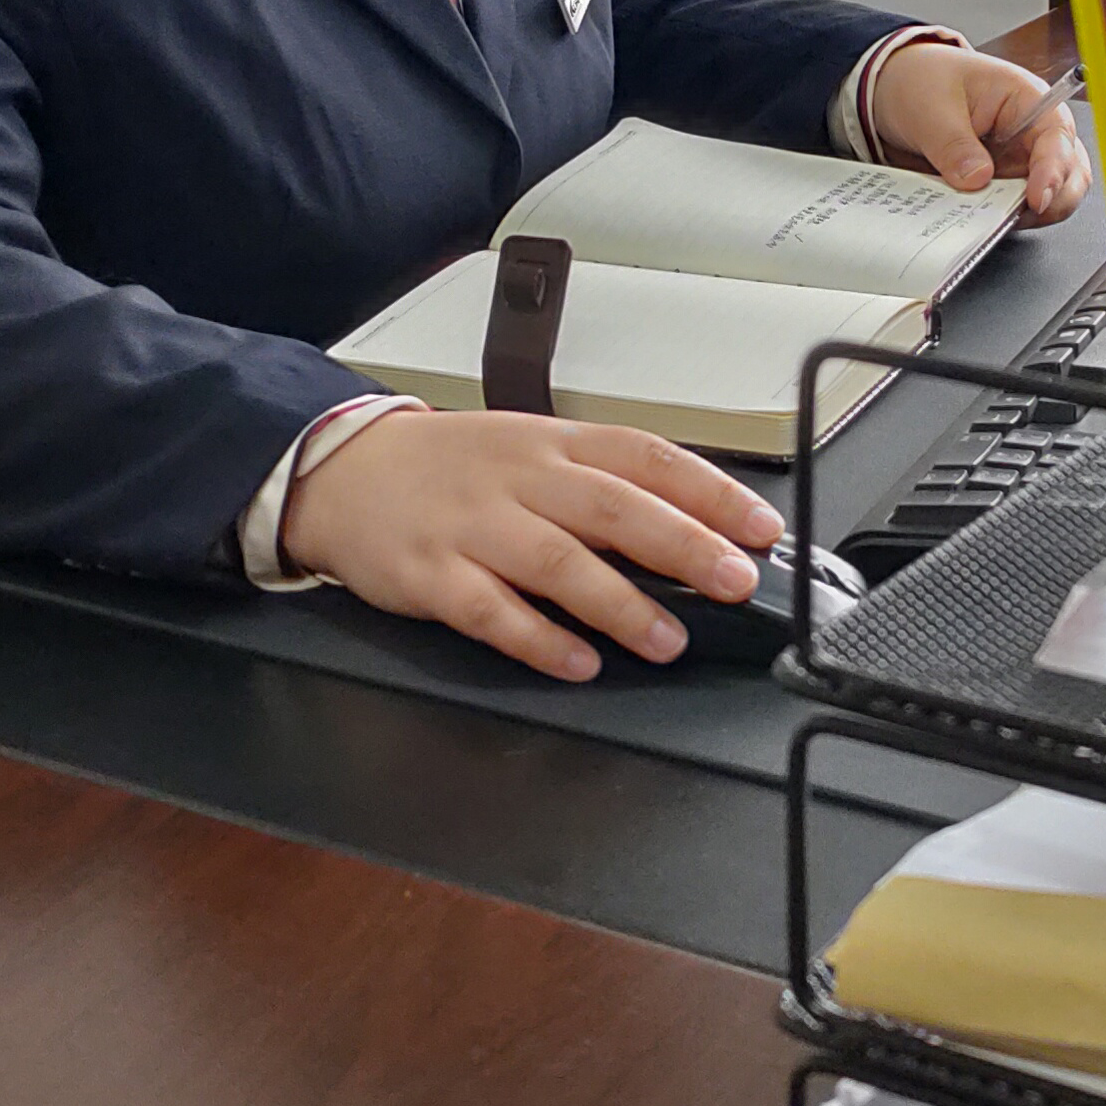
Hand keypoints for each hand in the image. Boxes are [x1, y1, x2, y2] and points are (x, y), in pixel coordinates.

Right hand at [280, 410, 782, 679]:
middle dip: (684, 546)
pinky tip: (579, 662)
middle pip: (615, 508)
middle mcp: (521, 479)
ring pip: (559, 562)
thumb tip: (693, 530)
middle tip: (736, 580)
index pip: (647, 458)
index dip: (709, 492)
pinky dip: (539, 639)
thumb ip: (603, 486)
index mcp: (555, 444)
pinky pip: (491, 612)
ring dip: (622, 604)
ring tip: (669, 639)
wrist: (346, 470)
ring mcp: (475, 526)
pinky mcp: (432, 574)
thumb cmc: (456, 468)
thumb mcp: (533, 452)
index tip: (760, 526)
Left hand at [870, 42, 1091, 224]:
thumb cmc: (922, 80)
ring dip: (1026, 214)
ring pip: (1049, 198)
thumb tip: (977, 179)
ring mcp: (1020, 160)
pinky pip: (1013, 209)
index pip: (1057, 135)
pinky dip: (1001, 219)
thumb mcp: (930, 107)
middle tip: (1018, 217)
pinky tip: (977, 220)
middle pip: (1070, 173)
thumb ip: (954, 144)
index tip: (1037, 198)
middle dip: (1054, 201)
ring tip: (988, 219)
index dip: (1054, 169)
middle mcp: (1032, 132)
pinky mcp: (1002, 184)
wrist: (894, 88)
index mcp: (1025, 97)